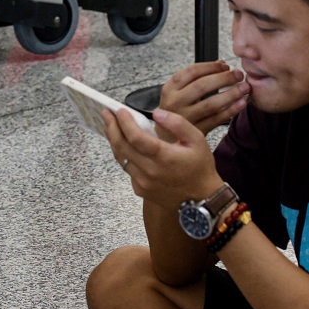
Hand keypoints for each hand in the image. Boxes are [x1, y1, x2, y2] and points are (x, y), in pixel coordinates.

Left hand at [104, 107, 224, 206]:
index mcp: (164, 157)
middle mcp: (149, 171)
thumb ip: (177, 123)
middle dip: (111, 128)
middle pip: (122, 147)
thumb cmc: (200, 166)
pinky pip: (127, 169)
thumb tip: (156, 113)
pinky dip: (123, 155)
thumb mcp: (196, 139)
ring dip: (114, 141)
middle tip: (106, 114)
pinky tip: (124, 145)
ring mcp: (143, 182)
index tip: (119, 110)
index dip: (125, 123)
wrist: (202, 198)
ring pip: (121, 158)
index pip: (136, 137)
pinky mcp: (140, 189)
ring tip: (111, 126)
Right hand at [158, 60, 249, 134]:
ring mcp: (186, 118)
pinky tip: (241, 103)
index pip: (192, 72)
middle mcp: (176, 102)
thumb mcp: (178, 91)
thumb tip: (221, 64)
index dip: (211, 67)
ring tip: (244, 88)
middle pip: (202, 86)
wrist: (166, 138)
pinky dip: (231, 110)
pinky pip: (217, 119)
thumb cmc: (174, 111)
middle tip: (238, 74)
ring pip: (211, 104)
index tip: (225, 66)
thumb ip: (197, 77)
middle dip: (224, 78)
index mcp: (170, 89)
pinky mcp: (196, 131)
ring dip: (231, 94)